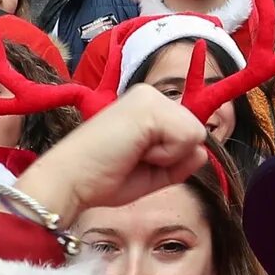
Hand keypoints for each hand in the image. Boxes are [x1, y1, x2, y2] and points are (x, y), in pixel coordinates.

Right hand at [11, 86, 210, 223]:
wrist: (72, 180)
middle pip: (196, 131)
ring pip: (195, 133)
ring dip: (169, 156)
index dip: (177, 150)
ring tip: (135, 156)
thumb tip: (203, 150)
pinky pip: (187, 137)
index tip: (147, 150)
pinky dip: (167, 155)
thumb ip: (181, 162)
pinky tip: (137, 152)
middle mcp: (150, 95)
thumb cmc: (104, 179)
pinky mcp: (150, 107)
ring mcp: (150, 97)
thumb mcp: (154, 172)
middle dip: (173, 156)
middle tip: (137, 160)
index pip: (187, 128)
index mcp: (148, 107)